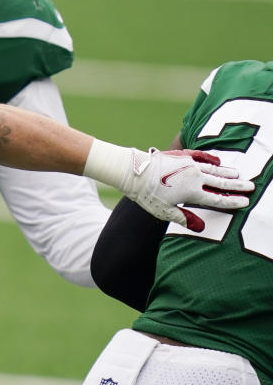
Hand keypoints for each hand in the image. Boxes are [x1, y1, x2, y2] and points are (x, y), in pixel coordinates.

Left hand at [125, 148, 252, 231]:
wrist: (134, 171)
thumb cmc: (147, 194)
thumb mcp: (164, 211)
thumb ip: (184, 218)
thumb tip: (201, 228)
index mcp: (193, 192)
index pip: (218, 199)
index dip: (232, 201)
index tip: (245, 201)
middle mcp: (195, 177)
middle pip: (221, 183)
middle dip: (237, 186)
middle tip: (251, 186)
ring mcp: (189, 165)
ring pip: (214, 169)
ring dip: (227, 172)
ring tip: (238, 174)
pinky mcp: (181, 156)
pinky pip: (201, 157)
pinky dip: (210, 159)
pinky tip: (217, 161)